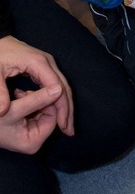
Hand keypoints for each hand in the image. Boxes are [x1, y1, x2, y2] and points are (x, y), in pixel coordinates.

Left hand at [0, 35, 73, 150]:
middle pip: (65, 87)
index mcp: (39, 63)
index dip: (61, 107)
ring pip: (62, 87)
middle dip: (68, 109)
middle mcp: (47, 63)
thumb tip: (2, 111)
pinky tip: (56, 112)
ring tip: (65, 125)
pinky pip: (55, 85)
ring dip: (65, 106)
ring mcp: (46, 64)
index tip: (62, 125)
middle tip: (69, 131)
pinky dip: (58, 99)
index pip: (57, 87)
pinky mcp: (43, 67)